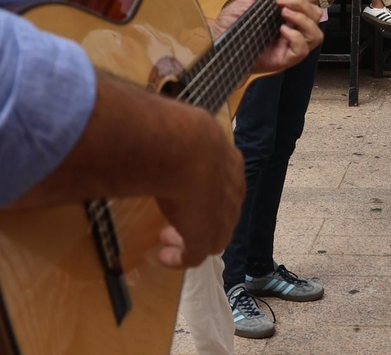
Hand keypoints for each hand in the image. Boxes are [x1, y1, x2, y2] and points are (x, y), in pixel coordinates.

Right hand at [155, 109, 244, 268]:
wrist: (186, 150)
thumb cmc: (181, 134)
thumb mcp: (186, 135)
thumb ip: (178, 139)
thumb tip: (158, 131)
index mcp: (230, 164)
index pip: (226, 185)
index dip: (209, 193)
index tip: (187, 194)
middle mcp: (231, 192)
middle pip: (223, 213)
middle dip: (201, 218)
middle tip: (178, 219)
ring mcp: (222, 217)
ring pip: (212, 237)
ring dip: (190, 239)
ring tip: (167, 239)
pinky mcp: (205, 238)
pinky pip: (194, 256)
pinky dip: (179, 259)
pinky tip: (163, 257)